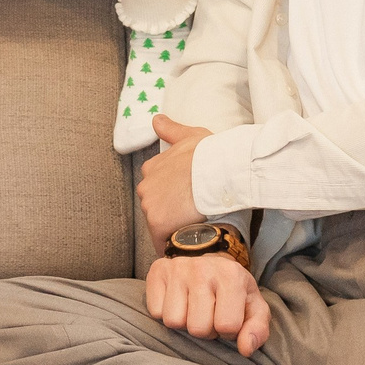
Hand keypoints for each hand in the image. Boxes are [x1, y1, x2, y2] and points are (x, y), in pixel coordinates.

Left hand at [138, 114, 209, 251]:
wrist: (219, 169)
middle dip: (172, 213)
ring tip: (196, 228)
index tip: (187, 199)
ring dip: (174, 229)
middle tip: (195, 215)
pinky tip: (190, 242)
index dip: (173, 196)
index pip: (157, 188)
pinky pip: (163, 241)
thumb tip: (156, 119)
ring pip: (159, 225)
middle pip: (156, 207)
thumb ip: (171, 130)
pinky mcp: (157, 223)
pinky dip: (175, 244)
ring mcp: (149, 205)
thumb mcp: (190, 136)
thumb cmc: (209, 153)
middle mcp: (145, 186)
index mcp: (151, 168)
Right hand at [145, 253, 268, 355]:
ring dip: (184, 323)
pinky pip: (156, 312)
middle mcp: (203, 268)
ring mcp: (178, 268)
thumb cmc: (234, 291)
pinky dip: (165, 313)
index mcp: (232, 276)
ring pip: (174, 322)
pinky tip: (178, 302)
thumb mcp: (254, 307)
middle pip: (198, 328)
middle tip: (208, 315)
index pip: (226, 326)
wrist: (209, 261)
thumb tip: (245, 349)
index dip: (227, 332)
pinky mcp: (158, 271)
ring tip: (193, 309)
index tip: (227, 319)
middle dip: (205, 330)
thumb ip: (257, 330)